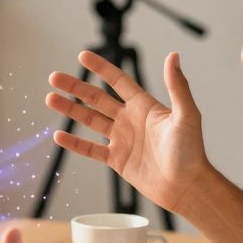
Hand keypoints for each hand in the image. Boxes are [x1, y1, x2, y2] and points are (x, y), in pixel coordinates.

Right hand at [46, 50, 210, 214]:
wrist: (186, 186)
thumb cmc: (191, 151)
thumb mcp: (186, 115)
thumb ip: (177, 86)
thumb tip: (173, 56)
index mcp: (144, 106)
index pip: (117, 81)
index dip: (100, 68)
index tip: (83, 56)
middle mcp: (130, 119)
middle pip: (96, 98)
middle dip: (75, 87)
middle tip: (54, 77)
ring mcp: (122, 139)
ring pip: (90, 120)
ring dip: (70, 110)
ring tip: (50, 99)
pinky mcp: (118, 160)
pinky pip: (91, 149)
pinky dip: (75, 143)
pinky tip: (59, 136)